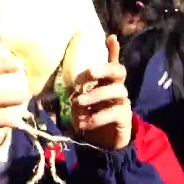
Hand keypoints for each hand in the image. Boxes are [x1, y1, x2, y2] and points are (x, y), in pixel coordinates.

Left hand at [71, 35, 131, 150]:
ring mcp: (123, 102)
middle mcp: (117, 88)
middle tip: (87, 75)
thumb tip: (58, 89)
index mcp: (106, 82)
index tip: (110, 37)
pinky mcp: (125, 118)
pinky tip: (85, 122)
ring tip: (77, 103)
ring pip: (116, 91)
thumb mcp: (78, 104)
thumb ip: (74, 94)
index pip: (112, 62)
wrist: (101, 146)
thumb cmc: (89, 119)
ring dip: (95, 96)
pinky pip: (114, 112)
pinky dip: (97, 117)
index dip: (113, 50)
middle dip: (103, 69)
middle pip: (119, 71)